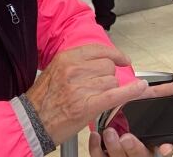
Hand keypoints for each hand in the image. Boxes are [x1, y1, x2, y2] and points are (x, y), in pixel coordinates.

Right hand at [25, 44, 147, 144]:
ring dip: (109, 89)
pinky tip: (141, 88)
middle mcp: (75, 70)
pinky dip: (131, 91)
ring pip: (111, 80)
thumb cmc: (43, 99)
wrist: (31, 122)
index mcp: (67, 58)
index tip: (122, 59)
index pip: (99, 50)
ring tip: (94, 98)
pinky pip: (115, 94)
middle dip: (108, 76)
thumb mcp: (56, 70)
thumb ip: (77, 62)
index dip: (114, 54)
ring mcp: (81, 88)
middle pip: (108, 66)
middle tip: (99, 87)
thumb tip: (101, 60)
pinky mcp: (87, 105)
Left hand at [88, 75, 172, 156]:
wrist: (115, 118)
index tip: (164, 146)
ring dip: (114, 147)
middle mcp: (140, 151)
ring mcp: (122, 155)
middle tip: (127, 137)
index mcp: (154, 142)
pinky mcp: (106, 156)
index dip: (164, 150)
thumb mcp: (154, 99)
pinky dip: (97, 148)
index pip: (162, 151)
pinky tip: (96, 137)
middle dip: (134, 148)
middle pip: (140, 156)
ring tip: (110, 132)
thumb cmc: (137, 113)